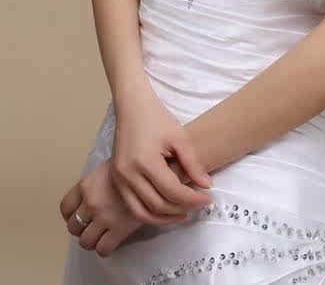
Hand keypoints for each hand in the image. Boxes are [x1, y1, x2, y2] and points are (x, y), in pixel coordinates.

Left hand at [59, 158, 187, 257]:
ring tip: (102, 235)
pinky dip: (104, 248)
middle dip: (82, 230)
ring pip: (85, 241)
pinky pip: (103, 249)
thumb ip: (96, 184)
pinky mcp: (118, 229)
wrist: (156, 169)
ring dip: (92, 241)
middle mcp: (91, 201)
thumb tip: (90, 196)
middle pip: (73, 227)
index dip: (70, 215)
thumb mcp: (110, 168)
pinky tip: (112, 241)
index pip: (65, 207)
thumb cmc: (136, 165)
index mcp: (86, 184)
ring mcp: (103, 216)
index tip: (79, 216)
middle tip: (92, 227)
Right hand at [110, 83, 213, 221]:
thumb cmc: (156, 117)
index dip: (192, 199)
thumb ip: (193, 163)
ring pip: (143, 212)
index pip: (172, 191)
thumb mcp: (179, 137)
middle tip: (199, 204)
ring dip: (165, 217)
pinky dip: (150, 213)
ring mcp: (119, 179)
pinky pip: (133, 207)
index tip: (208, 198)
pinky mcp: (115, 180)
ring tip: (184, 213)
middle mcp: (128, 174)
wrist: (132, 106)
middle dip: (181, 209)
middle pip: (158, 205)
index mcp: (145, 161)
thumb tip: (207, 186)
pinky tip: (165, 209)